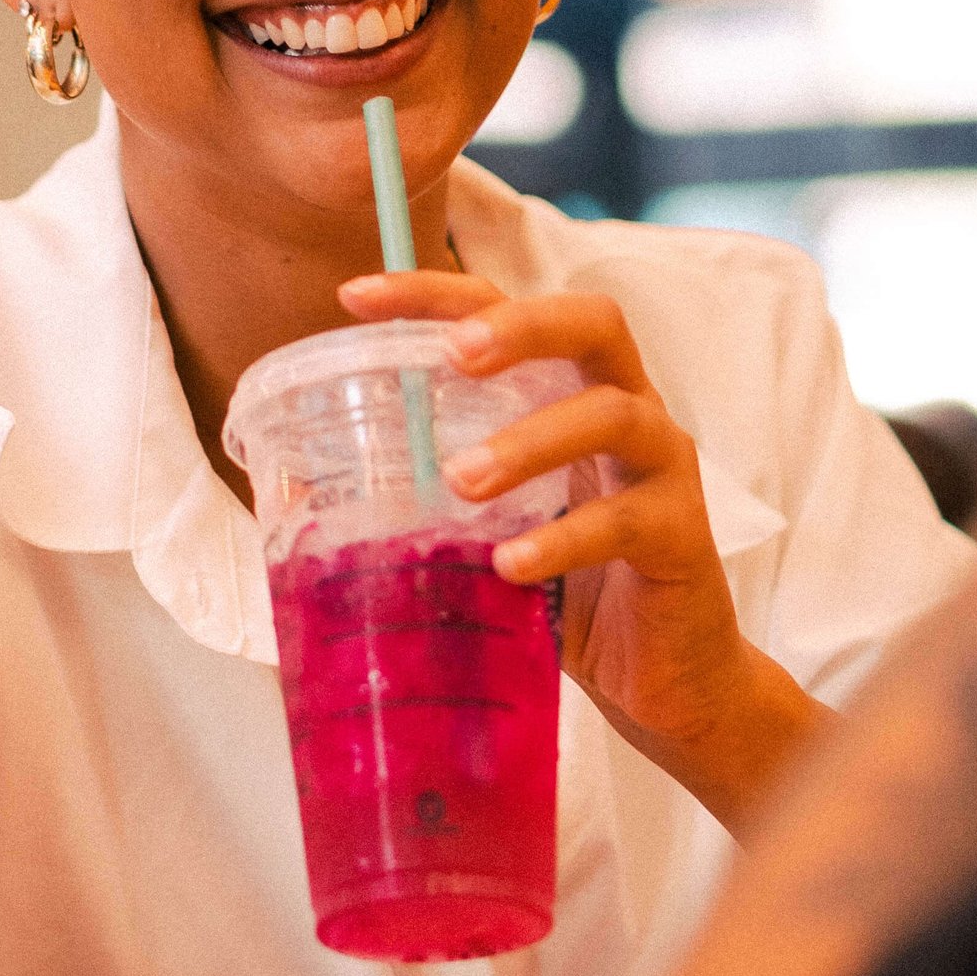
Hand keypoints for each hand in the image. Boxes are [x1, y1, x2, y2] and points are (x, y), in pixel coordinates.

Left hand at [339, 266, 832, 837]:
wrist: (663, 682)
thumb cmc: (562, 585)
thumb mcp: (487, 523)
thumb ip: (421, 488)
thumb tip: (293, 483)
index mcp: (569, 386)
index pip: (505, 307)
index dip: (433, 292)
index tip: (356, 297)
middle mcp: (627, 406)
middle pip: (594, 322)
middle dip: (520, 325)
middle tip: (452, 356)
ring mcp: (663, 468)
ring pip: (613, 415)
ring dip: (531, 440)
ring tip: (461, 481)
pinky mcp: (683, 537)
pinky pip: (626, 521)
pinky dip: (562, 540)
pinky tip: (510, 567)